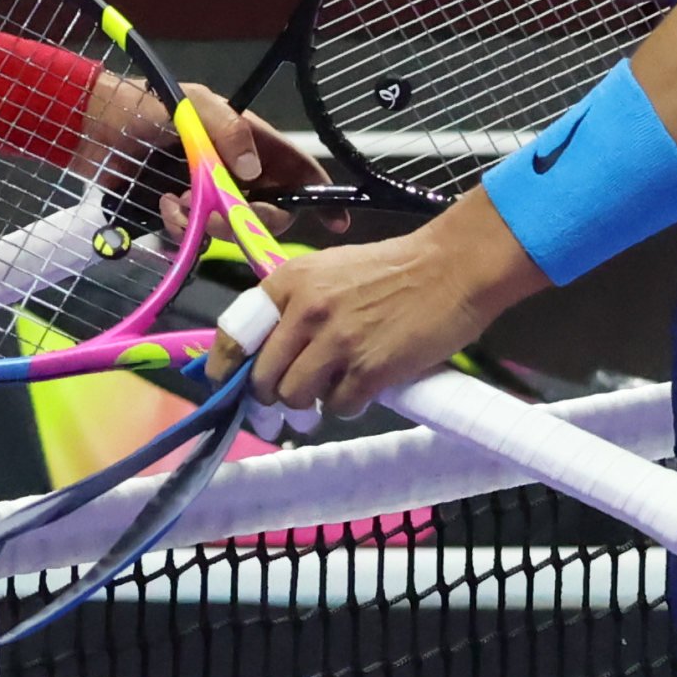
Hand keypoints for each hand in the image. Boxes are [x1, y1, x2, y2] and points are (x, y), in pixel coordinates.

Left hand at [207, 191, 539, 414]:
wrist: (452, 268)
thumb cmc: (393, 270)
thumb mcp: (330, 272)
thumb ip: (296, 306)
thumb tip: (267, 352)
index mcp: (290, 283)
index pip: (236, 334)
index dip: (225, 368)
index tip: (224, 385)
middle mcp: (306, 312)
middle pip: (263, 378)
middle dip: (272, 394)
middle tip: (291, 396)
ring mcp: (337, 343)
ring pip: (295, 398)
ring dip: (310, 402)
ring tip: (333, 386)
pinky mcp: (369, 370)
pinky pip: (339, 407)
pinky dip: (348, 406)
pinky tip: (364, 388)